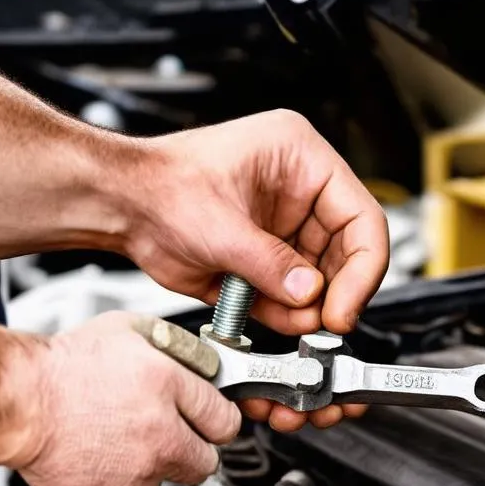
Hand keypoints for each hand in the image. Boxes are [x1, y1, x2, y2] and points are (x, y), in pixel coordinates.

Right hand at [13, 311, 240, 485]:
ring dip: (156, 462)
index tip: (211, 419)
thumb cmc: (65, 365)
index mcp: (168, 388)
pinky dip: (125, 478)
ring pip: (168, 479)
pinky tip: (105, 451)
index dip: (218, 418)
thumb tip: (205, 366)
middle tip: (174, 431)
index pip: (226, 421)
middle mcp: (159, 435)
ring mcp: (137, 472)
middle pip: (207, 461)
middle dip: (195, 447)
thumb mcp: (131, 330)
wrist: (16, 401)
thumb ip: (178, 349)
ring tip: (124, 435)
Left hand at [125, 110, 389, 431]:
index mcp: (301, 160)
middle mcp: (301, 194)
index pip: (362, 217)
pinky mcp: (269, 263)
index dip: (364, 267)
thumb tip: (308, 295)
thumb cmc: (158, 185)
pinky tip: (281, 321)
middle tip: (329, 324)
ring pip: (324, 281)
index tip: (345, 306)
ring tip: (300, 325)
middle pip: (349, 254)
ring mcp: (286, 231)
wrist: (121, 207)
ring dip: (313, 309)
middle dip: (339, 294)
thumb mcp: (219, 225)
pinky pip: (294, 298)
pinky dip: (290, 316)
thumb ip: (268, 264)